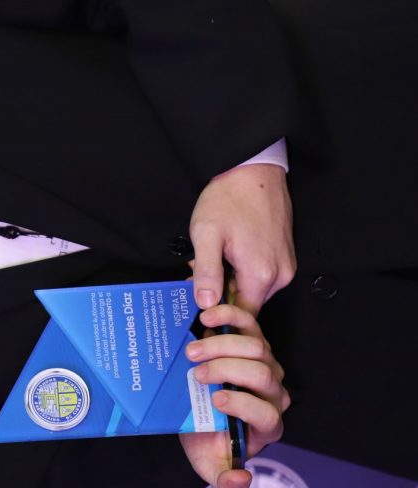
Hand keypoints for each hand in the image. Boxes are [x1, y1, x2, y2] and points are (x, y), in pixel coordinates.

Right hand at [179, 304, 289, 487]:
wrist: (196, 408)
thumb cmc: (205, 436)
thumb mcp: (210, 465)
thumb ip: (226, 483)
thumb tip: (241, 482)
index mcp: (268, 424)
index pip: (266, 413)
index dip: (242, 405)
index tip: (213, 400)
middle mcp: (273, 392)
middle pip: (261, 373)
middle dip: (226, 369)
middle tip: (194, 372)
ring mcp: (265, 362)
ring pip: (256, 346)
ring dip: (221, 345)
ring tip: (191, 351)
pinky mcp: (252, 338)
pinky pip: (248, 321)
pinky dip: (228, 316)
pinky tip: (206, 318)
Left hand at [189, 163, 295, 316]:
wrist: (253, 172)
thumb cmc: (228, 199)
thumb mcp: (206, 235)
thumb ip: (207, 273)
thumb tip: (206, 304)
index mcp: (261, 274)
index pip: (242, 315)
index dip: (219, 313)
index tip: (200, 302)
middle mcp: (280, 275)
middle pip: (248, 303)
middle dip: (222, 294)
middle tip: (200, 273)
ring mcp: (286, 265)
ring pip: (255, 290)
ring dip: (232, 281)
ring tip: (215, 258)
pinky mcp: (286, 256)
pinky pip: (263, 276)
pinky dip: (244, 271)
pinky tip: (230, 253)